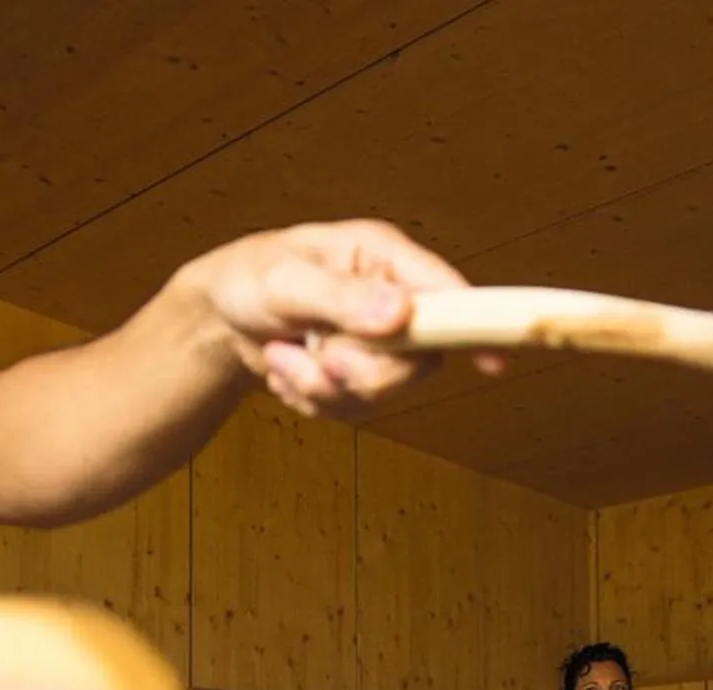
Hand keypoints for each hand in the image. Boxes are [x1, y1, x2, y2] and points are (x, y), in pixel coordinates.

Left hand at [174, 219, 504, 415]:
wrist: (219, 316)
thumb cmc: (249, 278)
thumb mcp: (285, 281)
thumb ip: (341, 298)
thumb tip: (398, 315)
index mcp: (385, 257)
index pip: (449, 294)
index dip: (475, 327)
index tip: (493, 362)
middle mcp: (394, 298)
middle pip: (419, 360)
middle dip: (361, 370)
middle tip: (316, 352)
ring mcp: (381, 341)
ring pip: (385, 392)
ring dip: (325, 386)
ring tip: (286, 356)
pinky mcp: (362, 374)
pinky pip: (355, 408)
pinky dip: (314, 399)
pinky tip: (290, 370)